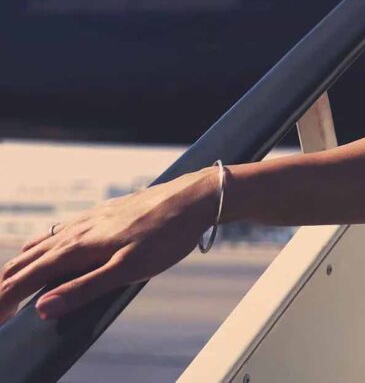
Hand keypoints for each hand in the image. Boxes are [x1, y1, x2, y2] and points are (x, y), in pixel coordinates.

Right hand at [0, 166, 222, 322]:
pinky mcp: (102, 215)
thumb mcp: (130, 269)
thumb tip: (40, 308)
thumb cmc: (168, 235)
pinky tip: (45, 255)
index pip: (25, 278)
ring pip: (40, 246)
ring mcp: (88, 220)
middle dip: (5, 288)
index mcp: (78, 247)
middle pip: (25, 262)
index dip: (3, 302)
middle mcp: (76, 231)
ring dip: (19, 269)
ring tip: (10, 290)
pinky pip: (58, 233)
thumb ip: (85, 289)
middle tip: (0, 315)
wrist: (196, 197)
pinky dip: (40, 251)